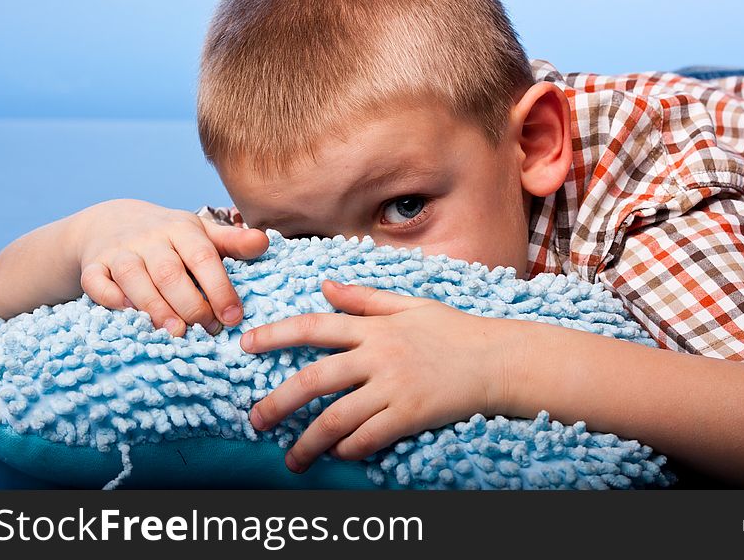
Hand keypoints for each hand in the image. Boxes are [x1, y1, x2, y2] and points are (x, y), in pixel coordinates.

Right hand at [74, 198, 268, 336]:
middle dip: (191, 306)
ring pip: (134, 279)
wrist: (112, 220)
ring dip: (155, 309)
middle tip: (207, 331)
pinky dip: (111, 300)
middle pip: (170, 273)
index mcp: (182, 229)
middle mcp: (149, 238)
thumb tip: (265, 242)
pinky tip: (131, 318)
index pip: (204, 257)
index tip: (234, 317)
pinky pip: (97, 283)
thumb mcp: (201, 234)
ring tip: (176, 333)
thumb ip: (233, 243)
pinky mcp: (93, 265)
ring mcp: (119, 251)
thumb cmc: (169, 237)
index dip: (220, 289)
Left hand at [241, 279, 512, 472]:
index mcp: (374, 327)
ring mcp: (394, 388)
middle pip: (314, 379)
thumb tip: (325, 285)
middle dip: (278, 402)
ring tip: (291, 458)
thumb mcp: (410, 305)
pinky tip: (337, 455)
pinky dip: (348, 449)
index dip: (275, 335)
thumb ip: (365, 297)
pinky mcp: (410, 415)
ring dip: (307, 441)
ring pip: (336, 418)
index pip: (314, 326)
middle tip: (255, 419)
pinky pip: (369, 437)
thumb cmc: (455, 330)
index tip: (246, 345)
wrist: (498, 360)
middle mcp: (378, 356)